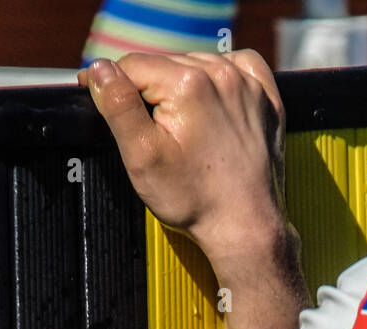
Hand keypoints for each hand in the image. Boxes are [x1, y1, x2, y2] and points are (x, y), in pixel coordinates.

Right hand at [79, 51, 286, 271]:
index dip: (111, 83)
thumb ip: (118, 106)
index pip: (132, 65)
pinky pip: (239, 66)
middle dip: (150, 90)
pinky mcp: (267, 97)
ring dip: (184, 85)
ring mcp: (249, 85)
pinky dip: (223, 76)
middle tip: (152, 130)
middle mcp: (222, 74)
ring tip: (184, 125)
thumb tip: (99, 69)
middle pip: (165, 65)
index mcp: (187, 84)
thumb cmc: (196, 199)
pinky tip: (215, 101)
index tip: (102, 99)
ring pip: (198, 65)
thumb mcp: (143, 156)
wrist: (245, 225)